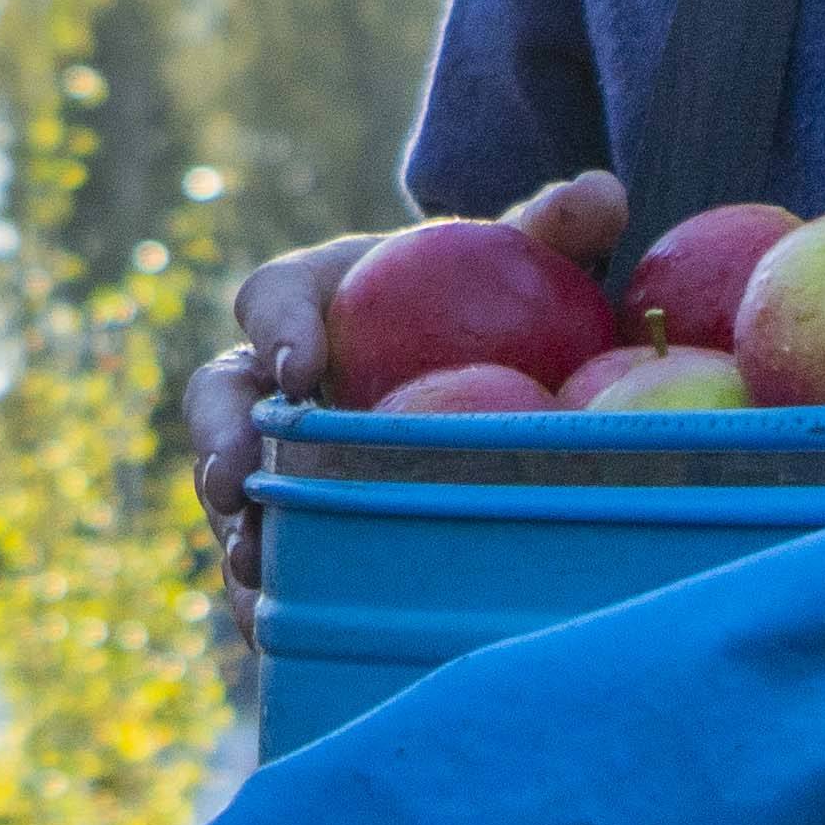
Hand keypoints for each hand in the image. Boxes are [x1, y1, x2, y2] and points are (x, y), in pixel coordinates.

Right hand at [183, 175, 621, 632]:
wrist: (485, 369)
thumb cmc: (492, 298)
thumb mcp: (520, 260)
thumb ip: (551, 227)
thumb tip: (604, 193)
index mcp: (316, 299)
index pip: (272, 296)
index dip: (274, 326)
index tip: (299, 365)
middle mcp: (276, 377)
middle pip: (220, 398)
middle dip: (219, 441)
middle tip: (235, 484)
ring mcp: (276, 452)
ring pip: (229, 486)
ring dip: (232, 528)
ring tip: (251, 574)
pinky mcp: (296, 517)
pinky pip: (267, 555)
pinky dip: (263, 593)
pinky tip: (276, 630)